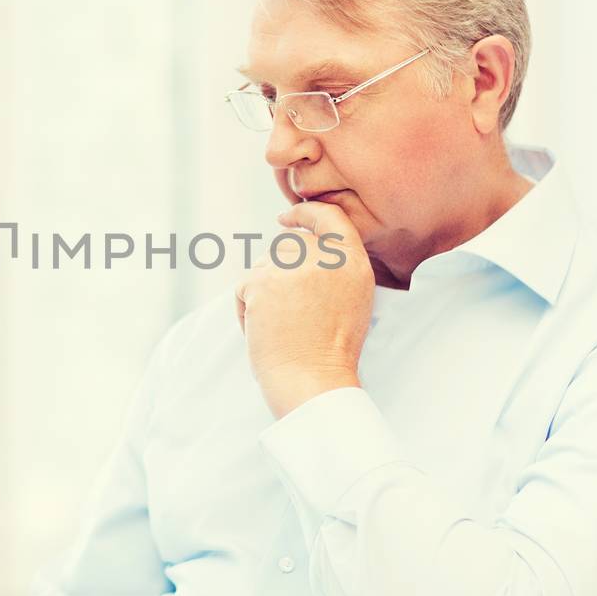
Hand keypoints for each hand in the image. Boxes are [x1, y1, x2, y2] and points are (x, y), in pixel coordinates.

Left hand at [234, 199, 372, 419]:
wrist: (313, 382)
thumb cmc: (329, 352)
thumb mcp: (352, 300)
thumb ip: (333, 267)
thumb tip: (297, 242)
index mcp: (353, 261)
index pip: (330, 217)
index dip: (305, 214)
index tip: (287, 218)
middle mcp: (325, 257)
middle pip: (287, 244)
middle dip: (277, 272)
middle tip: (287, 313)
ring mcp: (292, 266)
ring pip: (262, 265)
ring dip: (262, 293)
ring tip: (280, 326)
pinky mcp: (262, 280)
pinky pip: (244, 287)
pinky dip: (246, 310)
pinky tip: (265, 332)